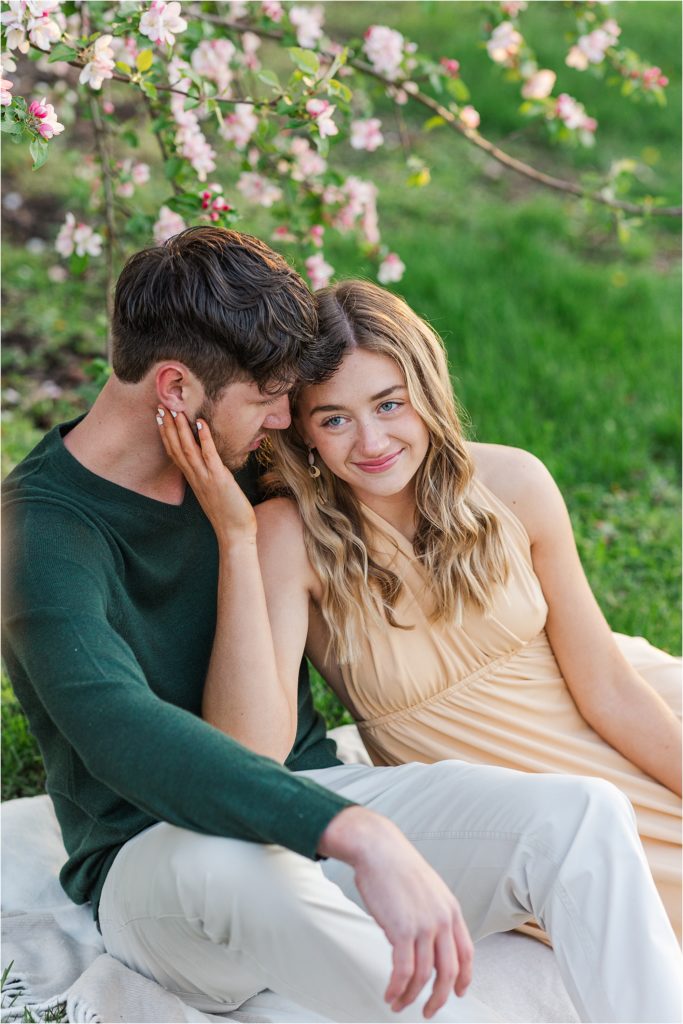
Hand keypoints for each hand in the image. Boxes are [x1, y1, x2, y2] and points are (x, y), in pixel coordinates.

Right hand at [156, 408, 255, 545]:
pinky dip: (204, 440)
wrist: (235, 534)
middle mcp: (195, 477)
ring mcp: (205, 478)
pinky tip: (201, 424)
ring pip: (188, 450)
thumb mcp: (213, 491)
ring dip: (181, 429)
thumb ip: (208, 476)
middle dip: (168, 426)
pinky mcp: (219, 479)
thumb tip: (210, 462)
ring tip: (176, 410)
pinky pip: (209, 457)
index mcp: (193, 479)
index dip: (166, 434)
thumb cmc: (228, 513)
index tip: (160, 416)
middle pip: (176, 448)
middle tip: (161, 406)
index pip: (174, 452)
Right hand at [318, 807, 473, 1018]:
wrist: (378, 848)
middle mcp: (442, 920)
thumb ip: (433, 913)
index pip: (467, 953)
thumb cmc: (396, 865)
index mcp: (451, 909)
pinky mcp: (401, 929)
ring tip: (399, 1004)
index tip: (458, 992)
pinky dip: (397, 987)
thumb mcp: (428, 888)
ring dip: (411, 996)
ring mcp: (423, 925)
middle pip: (449, 972)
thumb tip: (426, 938)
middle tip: (428, 1011)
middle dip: (439, 998)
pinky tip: (390, 993)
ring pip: (424, 976)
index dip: (464, 978)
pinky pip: (403, 970)